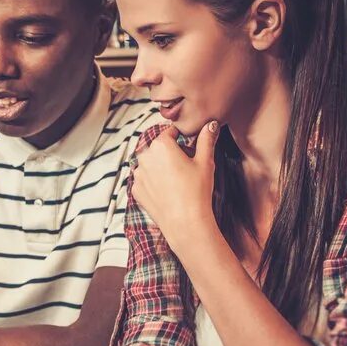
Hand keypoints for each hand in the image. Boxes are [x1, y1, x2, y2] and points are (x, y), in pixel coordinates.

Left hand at [130, 121, 219, 248]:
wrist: (185, 222)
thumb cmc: (197, 190)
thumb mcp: (205, 161)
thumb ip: (206, 139)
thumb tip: (211, 124)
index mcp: (160, 145)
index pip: (171, 133)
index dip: (182, 138)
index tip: (190, 148)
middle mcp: (144, 157)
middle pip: (159, 148)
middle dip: (171, 153)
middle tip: (186, 167)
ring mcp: (138, 174)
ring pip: (150, 164)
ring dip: (160, 167)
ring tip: (177, 181)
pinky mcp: (136, 190)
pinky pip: (145, 180)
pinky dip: (153, 182)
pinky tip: (167, 191)